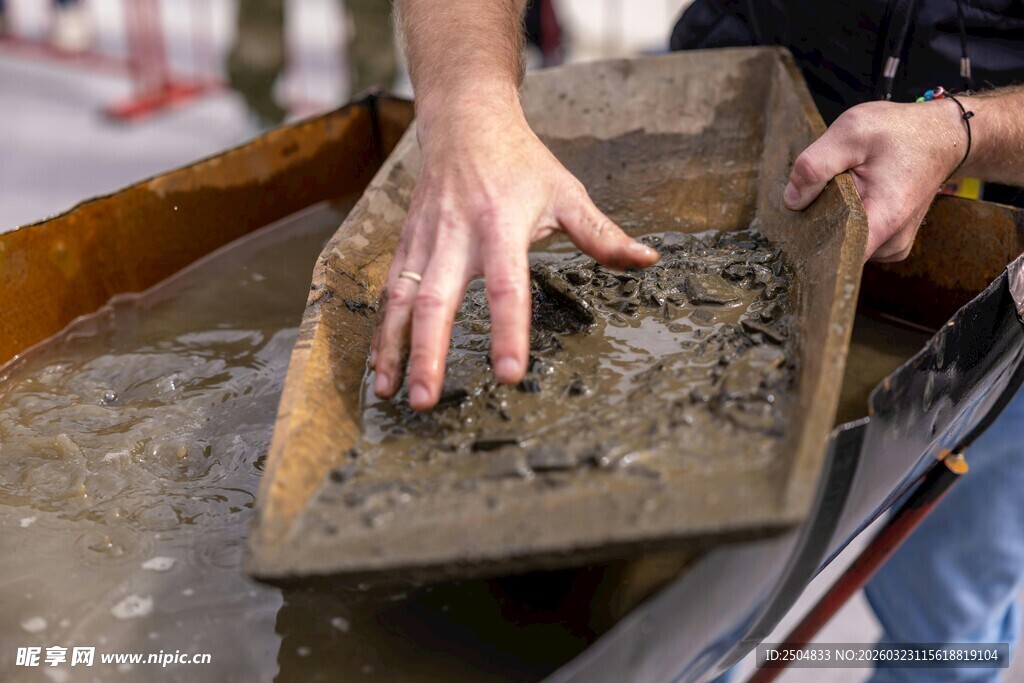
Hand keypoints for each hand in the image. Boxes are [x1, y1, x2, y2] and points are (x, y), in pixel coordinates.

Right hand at [370, 104, 658, 410]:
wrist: (465, 121)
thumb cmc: (520, 162)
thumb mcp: (567, 191)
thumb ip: (602, 234)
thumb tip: (646, 260)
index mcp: (501, 226)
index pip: (506, 287)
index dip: (508, 331)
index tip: (509, 373)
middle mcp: (455, 236)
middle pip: (437, 301)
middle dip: (429, 354)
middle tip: (427, 400)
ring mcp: (424, 241)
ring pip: (401, 300)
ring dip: (394, 349)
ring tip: (387, 393)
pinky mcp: (405, 244)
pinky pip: (389, 292)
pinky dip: (382, 331)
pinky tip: (381, 367)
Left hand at [783, 99, 965, 261]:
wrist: (943, 135)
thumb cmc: (902, 131)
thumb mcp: (851, 132)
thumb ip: (816, 165)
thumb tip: (791, 200)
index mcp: (885, 218)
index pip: (838, 258)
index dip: (810, 247)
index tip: (793, 235)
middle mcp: (892, 242)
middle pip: (835, 248)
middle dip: (819, 222)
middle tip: (821, 192)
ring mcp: (893, 245)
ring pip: (844, 242)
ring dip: (834, 219)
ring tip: (845, 188)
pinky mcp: (890, 241)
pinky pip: (855, 237)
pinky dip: (846, 219)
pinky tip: (852, 197)